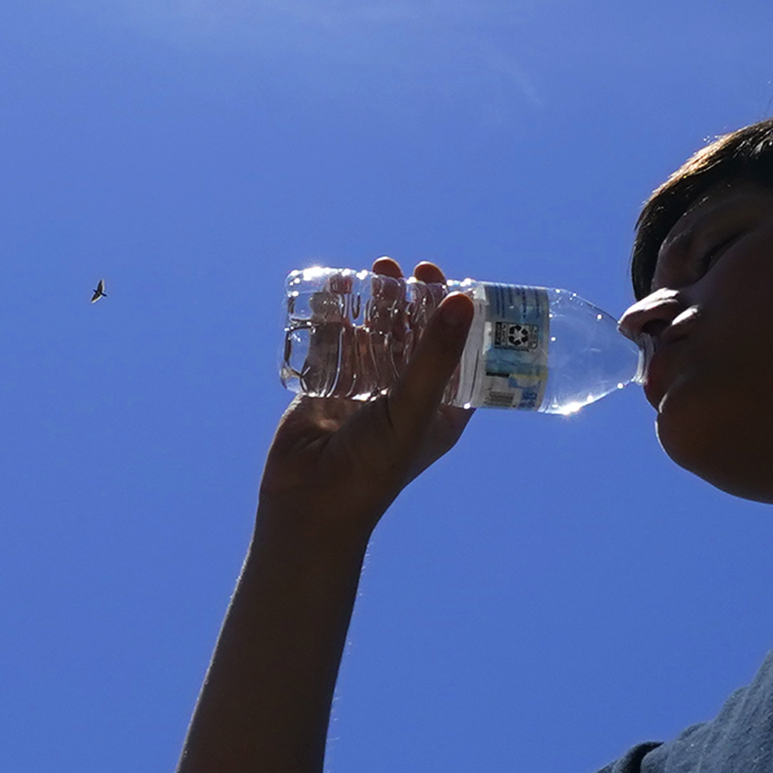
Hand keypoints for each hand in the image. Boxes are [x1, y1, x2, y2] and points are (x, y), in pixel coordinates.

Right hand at [257, 259, 472, 547]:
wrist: (309, 505)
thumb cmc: (372, 469)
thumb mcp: (412, 409)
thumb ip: (433, 354)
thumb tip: (463, 300)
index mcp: (439, 411)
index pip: (456, 356)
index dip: (455, 319)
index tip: (449, 282)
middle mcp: (403, 400)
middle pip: (411, 339)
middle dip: (408, 302)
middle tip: (403, 268)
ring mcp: (363, 394)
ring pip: (372, 339)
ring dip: (373, 305)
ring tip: (374, 271)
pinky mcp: (325, 391)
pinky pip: (333, 347)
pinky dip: (335, 319)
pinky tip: (334, 289)